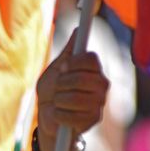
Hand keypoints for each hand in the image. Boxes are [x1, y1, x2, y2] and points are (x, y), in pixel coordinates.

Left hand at [36, 30, 108, 150]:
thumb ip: (68, 53)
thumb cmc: (51, 92)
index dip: (73, 63)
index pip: (90, 58)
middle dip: (62, 84)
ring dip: (58, 101)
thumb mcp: (55, 70)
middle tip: (57, 89)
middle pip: (83, 78)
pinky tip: (58, 115)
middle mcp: (101, 84)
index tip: (62, 68)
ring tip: (57, 103)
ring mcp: (99, 103)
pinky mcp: (93, 119)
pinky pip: (71, 115)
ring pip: (75, 98)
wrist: (48, 119)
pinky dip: (57, 115)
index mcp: (93, 69)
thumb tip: (78, 30)